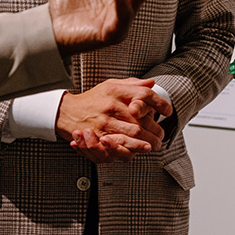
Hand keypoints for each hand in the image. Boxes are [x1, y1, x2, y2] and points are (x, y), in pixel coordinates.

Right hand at [57, 78, 171, 161]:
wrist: (67, 111)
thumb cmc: (92, 99)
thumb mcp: (111, 85)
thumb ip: (132, 84)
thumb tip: (152, 83)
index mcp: (115, 91)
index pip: (144, 95)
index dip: (160, 103)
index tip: (168, 111)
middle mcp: (111, 106)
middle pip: (141, 120)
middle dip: (155, 130)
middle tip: (161, 136)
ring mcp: (104, 123)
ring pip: (133, 135)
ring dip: (147, 143)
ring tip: (153, 145)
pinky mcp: (98, 137)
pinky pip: (118, 147)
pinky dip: (131, 151)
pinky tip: (137, 151)